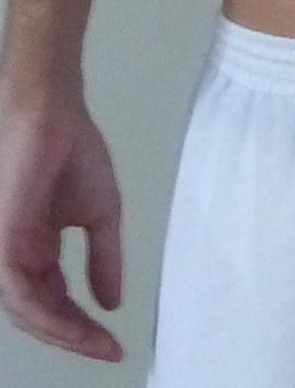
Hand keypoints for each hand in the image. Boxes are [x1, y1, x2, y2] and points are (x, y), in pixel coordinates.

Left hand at [0, 95, 124, 361]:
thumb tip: (111, 302)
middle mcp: (16, 257)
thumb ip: (104, 259)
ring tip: (96, 341)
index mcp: (35, 251)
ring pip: (26, 311)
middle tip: (107, 349)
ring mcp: (6, 250)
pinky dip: (48, 312)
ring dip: (62, 331)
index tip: (114, 344)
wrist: (54, 114)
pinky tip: (75, 320)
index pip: (54, 302)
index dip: (83, 328)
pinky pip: (21, 291)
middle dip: (74, 337)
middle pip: (38, 315)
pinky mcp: (4, 241)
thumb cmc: (73, 150)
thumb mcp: (101, 213)